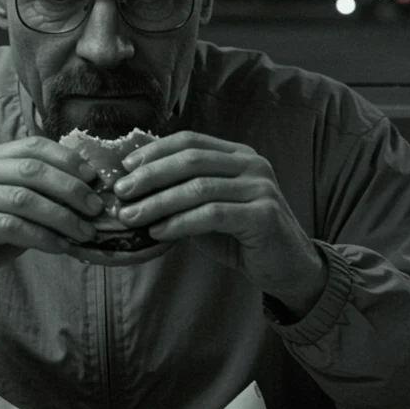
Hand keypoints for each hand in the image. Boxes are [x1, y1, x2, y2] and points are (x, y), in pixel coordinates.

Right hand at [0, 136, 104, 303]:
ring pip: (23, 198)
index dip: (68, 159)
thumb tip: (87, 199)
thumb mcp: (9, 210)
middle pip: (31, 170)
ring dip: (61, 216)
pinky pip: (9, 226)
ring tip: (85, 232)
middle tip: (96, 208)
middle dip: (71, 188)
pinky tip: (60, 246)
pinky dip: (41, 236)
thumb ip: (38, 198)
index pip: (33, 146)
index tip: (95, 178)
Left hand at [112, 131, 325, 312]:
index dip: (154, 151)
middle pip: (191, 160)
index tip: (124, 167)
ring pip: (198, 187)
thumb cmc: (244, 237)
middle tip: (121, 191)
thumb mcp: (210, 210)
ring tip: (131, 216)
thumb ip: (183, 196)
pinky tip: (158, 231)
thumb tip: (135, 192)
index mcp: (238, 155)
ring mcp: (261, 188)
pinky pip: (212, 214)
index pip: (190, 141)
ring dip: (158, 202)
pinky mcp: (264, 215)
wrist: (289, 267)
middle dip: (150, 175)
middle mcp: (252, 165)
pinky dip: (180, 222)